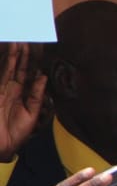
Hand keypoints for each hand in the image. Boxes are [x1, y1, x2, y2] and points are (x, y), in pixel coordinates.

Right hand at [0, 43, 46, 161]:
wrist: (1, 147)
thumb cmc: (16, 134)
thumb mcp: (32, 114)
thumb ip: (36, 95)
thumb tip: (43, 76)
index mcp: (21, 94)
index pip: (28, 73)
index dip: (33, 61)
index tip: (38, 47)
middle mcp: (10, 89)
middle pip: (17, 67)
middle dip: (22, 53)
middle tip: (27, 38)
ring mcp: (0, 90)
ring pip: (7, 69)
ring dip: (12, 56)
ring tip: (17, 41)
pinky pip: (0, 76)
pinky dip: (4, 66)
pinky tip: (7, 55)